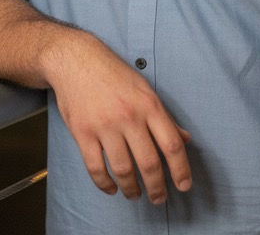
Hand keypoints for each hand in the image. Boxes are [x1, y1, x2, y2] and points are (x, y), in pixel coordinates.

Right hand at [43, 34, 192, 204]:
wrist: (74, 59)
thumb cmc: (112, 73)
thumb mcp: (144, 89)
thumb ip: (164, 117)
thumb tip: (185, 139)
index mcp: (148, 105)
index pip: (171, 144)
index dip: (180, 170)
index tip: (184, 186)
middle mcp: (128, 116)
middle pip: (149, 163)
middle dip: (157, 188)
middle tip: (159, 199)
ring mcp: (104, 125)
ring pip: (123, 169)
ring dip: (132, 189)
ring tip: (135, 195)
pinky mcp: (82, 132)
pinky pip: (95, 167)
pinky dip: (104, 183)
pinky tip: (111, 188)